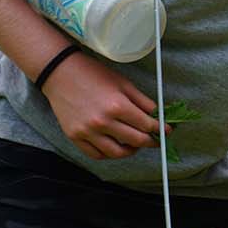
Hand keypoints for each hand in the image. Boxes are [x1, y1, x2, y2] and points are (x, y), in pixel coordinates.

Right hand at [41, 52, 164, 159]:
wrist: (60, 73)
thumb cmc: (94, 75)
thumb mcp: (124, 84)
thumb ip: (143, 102)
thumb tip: (160, 116)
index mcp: (118, 106)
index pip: (147, 126)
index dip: (161, 129)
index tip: (167, 131)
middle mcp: (103, 122)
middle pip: (136, 141)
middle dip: (151, 142)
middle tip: (156, 140)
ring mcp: (87, 131)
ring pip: (117, 153)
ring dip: (131, 151)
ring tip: (136, 144)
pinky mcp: (74, 136)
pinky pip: (96, 155)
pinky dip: (109, 154)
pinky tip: (116, 147)